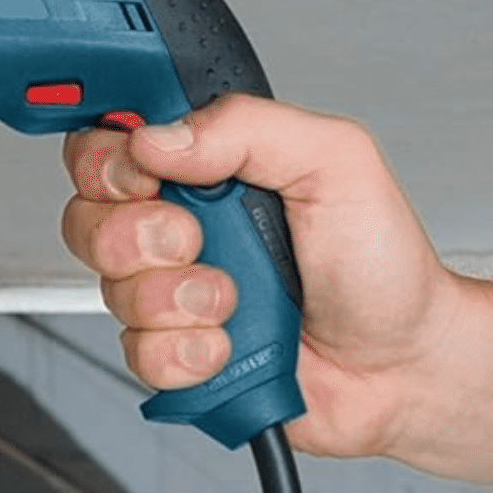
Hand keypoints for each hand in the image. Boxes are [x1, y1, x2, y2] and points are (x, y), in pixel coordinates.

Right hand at [60, 95, 468, 463]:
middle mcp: (178, 226)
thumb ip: (247, 126)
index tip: (146, 173)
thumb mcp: (336, 160)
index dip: (106, 159)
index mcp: (206, 167)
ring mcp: (172, 294)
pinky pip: (138, 355)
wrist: (405, 366)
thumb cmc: (382, 265)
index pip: (106, 143)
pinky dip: (190, 354)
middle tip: (200, 239)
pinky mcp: (176, 355)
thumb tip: (158, 137)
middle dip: (141, 234)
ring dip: (177, 300)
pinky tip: (232, 345)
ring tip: (236, 300)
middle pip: (87, 217)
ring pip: (110, 291)